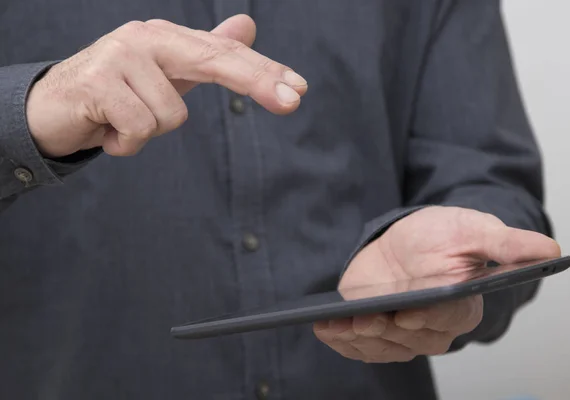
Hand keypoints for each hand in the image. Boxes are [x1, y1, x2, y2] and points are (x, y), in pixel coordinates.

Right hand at [26, 15, 307, 157]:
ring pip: (171, 116)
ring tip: (122, 122)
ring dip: (148, 133)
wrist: (53, 108)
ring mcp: (121, 56)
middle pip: (214, 61)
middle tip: (293, 100)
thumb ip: (206, 54)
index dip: (263, 72)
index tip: (299, 90)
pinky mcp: (97, 82)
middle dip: (256, 81)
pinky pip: (139, 129)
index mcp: (167, 38)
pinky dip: (126, 144)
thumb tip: (247, 25)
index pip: (224, 53)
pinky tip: (107, 131)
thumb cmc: (117, 94)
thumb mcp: (167, 75)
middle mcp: (147, 38)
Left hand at [314, 206, 560, 362]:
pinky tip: (324, 328)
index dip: (427, 317)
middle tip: (363, 316)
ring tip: (334, 324)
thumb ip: (506, 243)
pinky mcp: (375, 330)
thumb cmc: (445, 235)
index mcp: (461, 307)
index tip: (407, 310)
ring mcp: (401, 334)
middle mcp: (432, 329)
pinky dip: (341, 339)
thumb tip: (550, 250)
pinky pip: (359, 345)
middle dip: (384, 329)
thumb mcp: (474, 229)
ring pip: (380, 347)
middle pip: (408, 339)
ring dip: (357, 337)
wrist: (411, 239)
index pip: (446, 319)